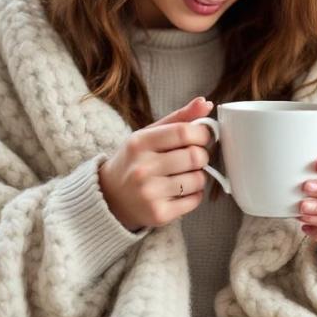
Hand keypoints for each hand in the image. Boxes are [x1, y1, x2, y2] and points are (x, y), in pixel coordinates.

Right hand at [99, 96, 215, 231]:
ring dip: (198, 176)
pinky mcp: (158, 214)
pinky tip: (180, 190)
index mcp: (139, 143)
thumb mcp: (149, 135)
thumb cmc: (135, 161)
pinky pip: (195, 200)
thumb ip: (178, 118)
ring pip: (198, 179)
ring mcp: (149, 193)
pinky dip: (195, 194)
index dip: (202, 133)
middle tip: (194, 157)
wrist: (110, 197)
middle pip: (195, 156)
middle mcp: (142, 168)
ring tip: (184, 175)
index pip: (183, 132)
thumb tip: (206, 103)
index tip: (202, 136)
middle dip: (202, 155)